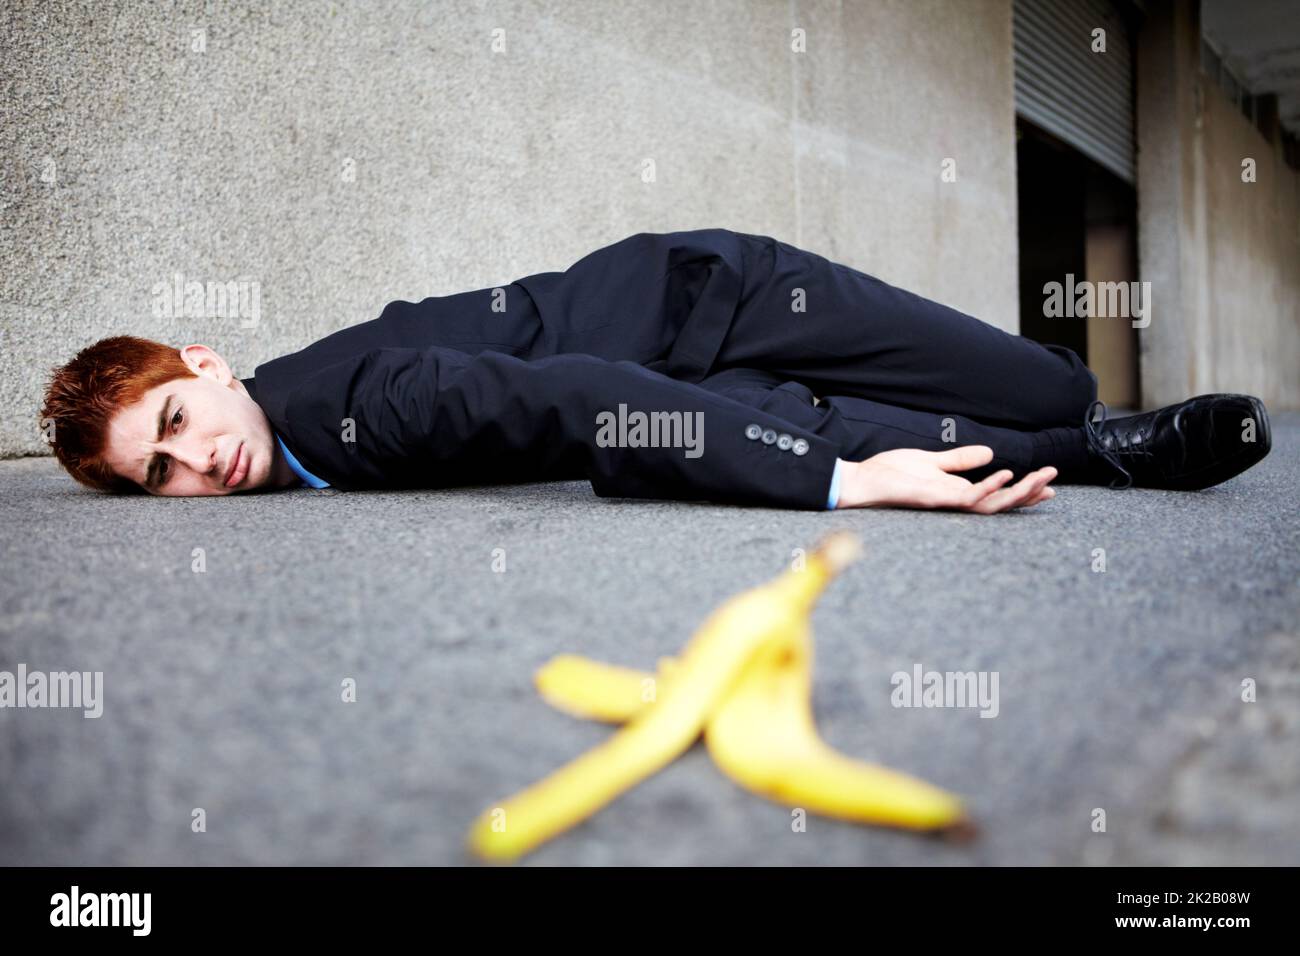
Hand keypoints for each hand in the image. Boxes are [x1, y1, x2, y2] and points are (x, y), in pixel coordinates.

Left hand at [834, 446, 1056, 513]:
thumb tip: (990, 452)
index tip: (1048, 482)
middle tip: (1054, 482)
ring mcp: (945, 501)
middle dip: (1029, 493)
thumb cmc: (891, 474)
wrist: (860, 481)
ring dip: (1018, 492)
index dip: (1023, 490)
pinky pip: (966, 497)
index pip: (997, 494)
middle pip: (1001, 502)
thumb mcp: (932, 461)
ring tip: (1040, 479)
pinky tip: (1005, 473)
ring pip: (990, 504)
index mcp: (957, 491)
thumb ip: (959, 460)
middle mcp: (955, 500)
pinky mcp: (932, 498)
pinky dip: (987, 487)